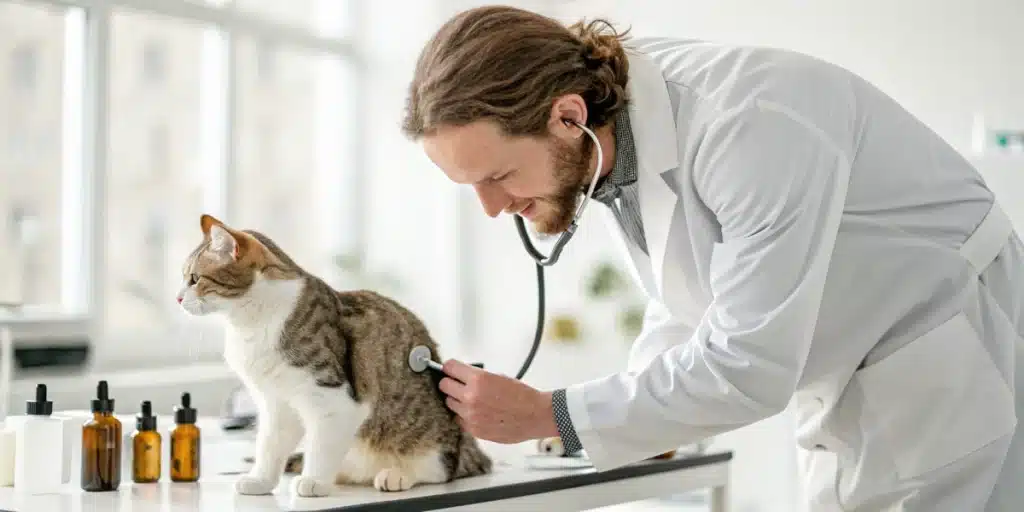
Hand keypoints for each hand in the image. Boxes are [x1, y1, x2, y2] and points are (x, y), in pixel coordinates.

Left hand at [439, 359, 558, 443]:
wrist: (535, 416)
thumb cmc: (521, 396)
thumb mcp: (498, 377)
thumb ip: (476, 377)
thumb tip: (460, 376)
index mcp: (478, 380)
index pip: (449, 367)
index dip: (450, 367)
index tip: (450, 369)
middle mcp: (471, 397)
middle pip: (444, 386)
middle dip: (451, 383)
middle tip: (458, 383)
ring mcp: (470, 415)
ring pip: (450, 403)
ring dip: (458, 400)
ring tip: (472, 399)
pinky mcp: (473, 429)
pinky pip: (459, 419)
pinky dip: (465, 415)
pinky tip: (477, 412)